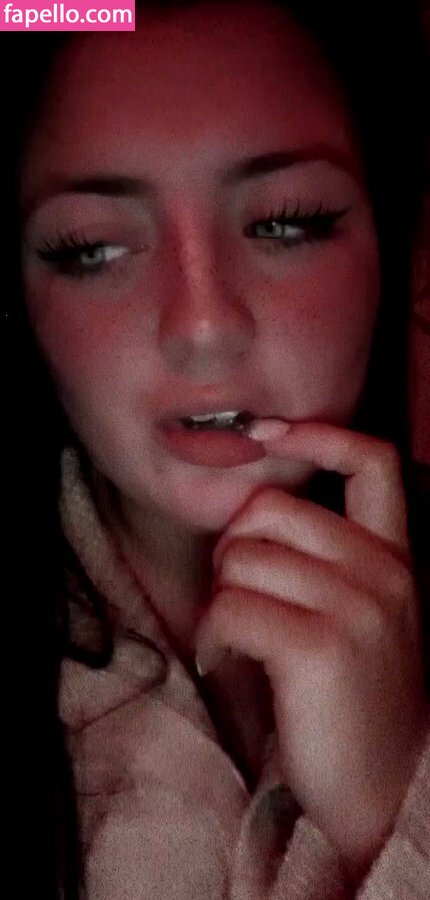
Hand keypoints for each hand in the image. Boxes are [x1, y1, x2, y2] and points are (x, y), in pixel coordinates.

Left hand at [194, 421, 427, 878]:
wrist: (382, 792)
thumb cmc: (352, 700)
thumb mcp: (359, 617)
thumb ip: (324, 561)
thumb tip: (247, 522)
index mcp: (395, 560)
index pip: (373, 462)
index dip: (318, 433)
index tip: (266, 431)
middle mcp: (384, 575)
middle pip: (268, 510)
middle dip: (234, 549)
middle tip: (240, 596)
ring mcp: (357, 609)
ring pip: (239, 560)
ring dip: (220, 603)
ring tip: (239, 644)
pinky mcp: (318, 648)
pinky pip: (229, 608)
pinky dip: (213, 637)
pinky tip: (229, 663)